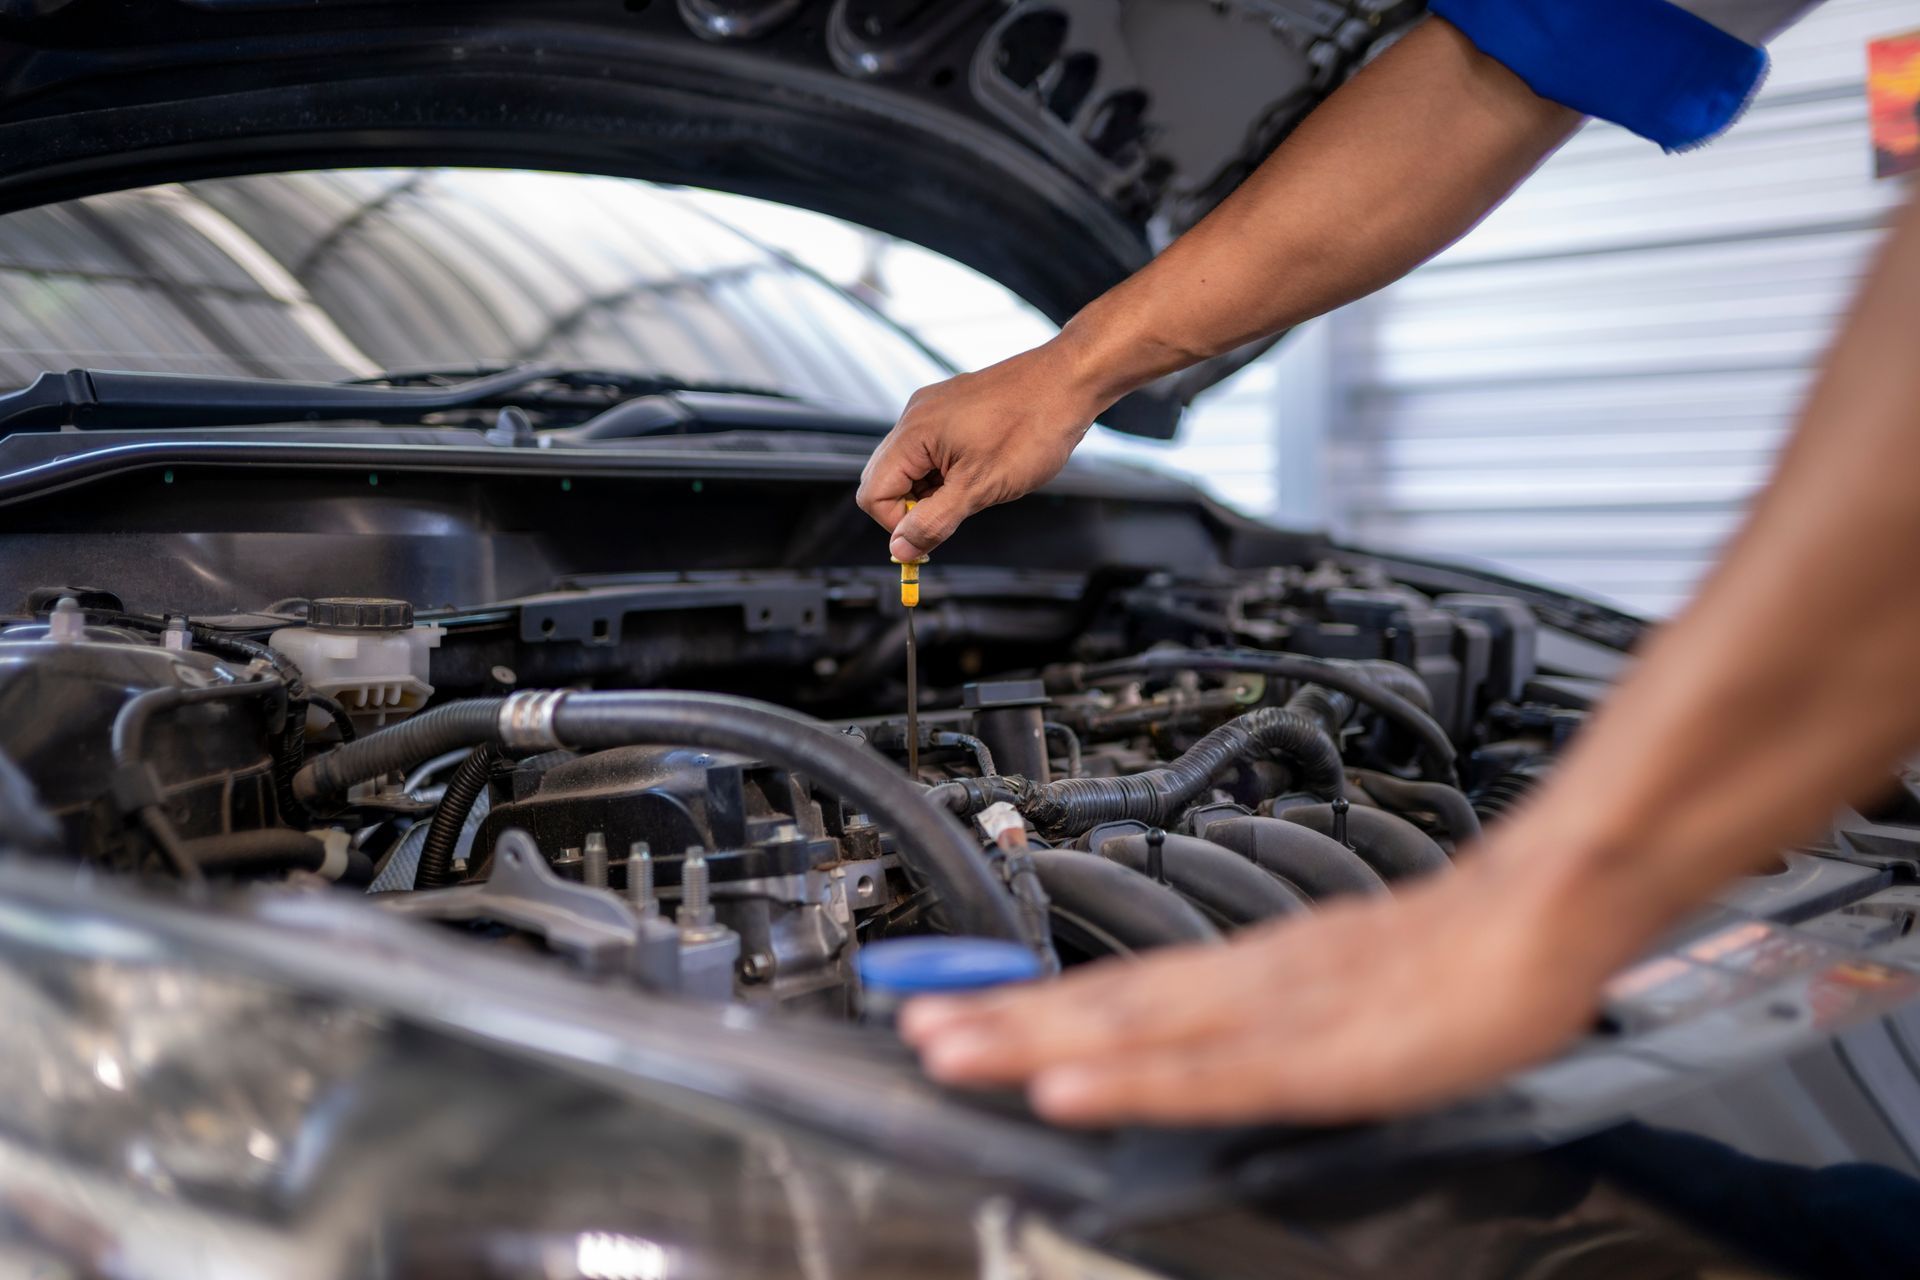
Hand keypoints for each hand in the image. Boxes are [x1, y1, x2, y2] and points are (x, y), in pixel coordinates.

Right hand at [857, 341, 1107, 561]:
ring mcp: (934, 408)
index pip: (873, 493)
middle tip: (955, 514)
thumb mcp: (980, 488)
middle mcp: (916, 416)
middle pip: (886, 478)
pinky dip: (948, 470)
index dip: (898, 524)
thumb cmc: (1032, 426)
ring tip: (977, 487)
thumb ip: (934, 521)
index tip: (930, 538)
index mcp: (914, 433)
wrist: (1070, 381)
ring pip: (912, 465)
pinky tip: (982, 470)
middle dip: (914, 507)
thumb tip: (901, 548)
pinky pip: (933, 448)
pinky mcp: (953, 407)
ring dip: (934, 489)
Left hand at [898, 852, 1616, 1125]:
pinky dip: (1131, 1083)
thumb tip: (1207, 1038)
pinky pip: (1210, 1074)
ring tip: (952, 1051)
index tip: (952, 1014)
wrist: (1543, 912)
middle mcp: (1246, 982)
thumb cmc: (1457, 955)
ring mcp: (1279, 1013)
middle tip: (915, 1032)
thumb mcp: (1347, 986)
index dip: (1032, 1007)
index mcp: (1251, 971)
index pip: (1121, 991)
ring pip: (1136, 1032)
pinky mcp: (1324, 1052)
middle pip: (1107, 1006)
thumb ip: (1273, 1011)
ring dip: (1036, 1043)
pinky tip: (1072, 1091)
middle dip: (1005, 1023)